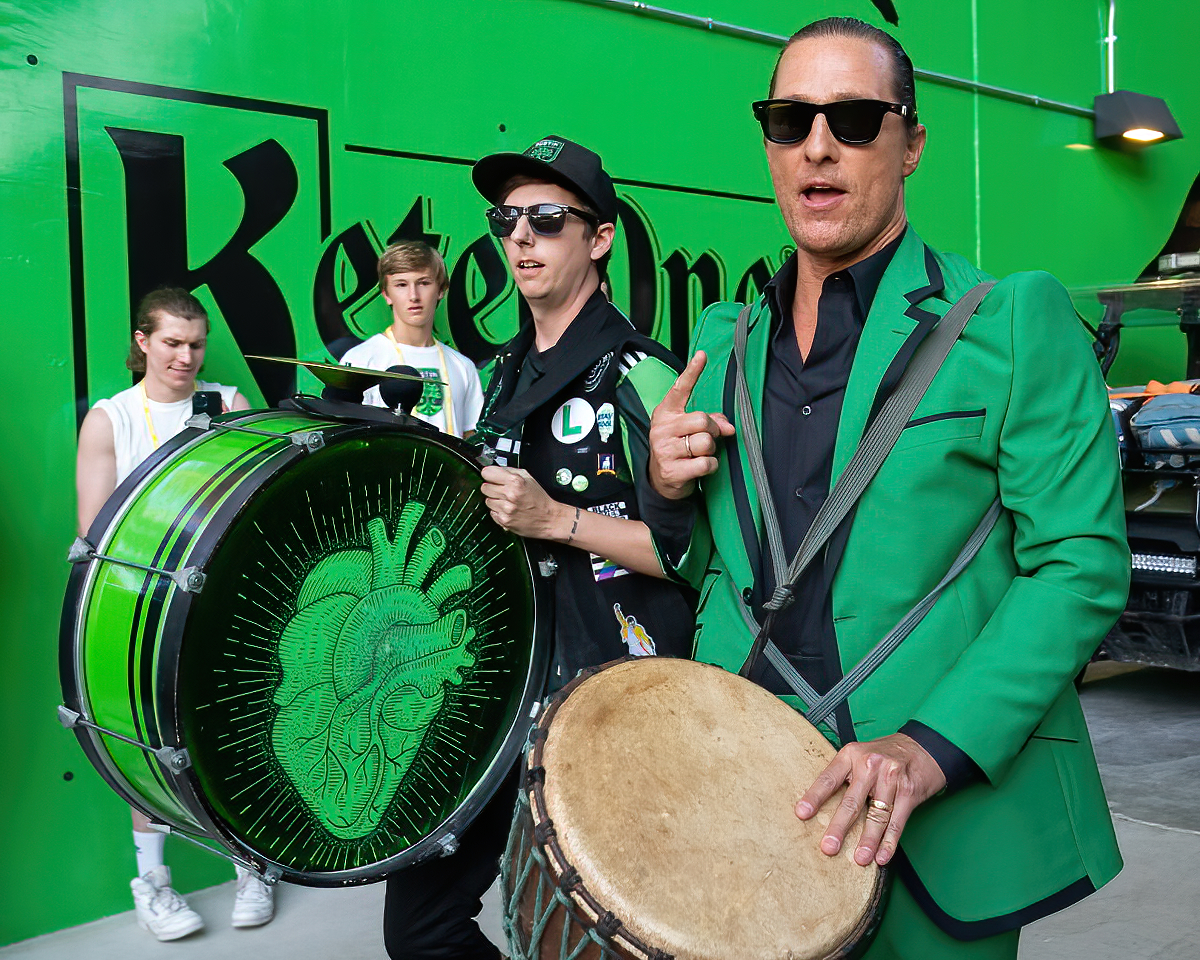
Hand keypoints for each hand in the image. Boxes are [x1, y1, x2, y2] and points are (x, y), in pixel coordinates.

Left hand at [480, 465, 567, 539]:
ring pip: (487, 500)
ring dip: (495, 500)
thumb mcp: (528, 478)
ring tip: (508, 501)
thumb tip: (495, 470)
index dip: (490, 474)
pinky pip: (492, 512)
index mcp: (516, 481)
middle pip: (484, 487)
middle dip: (492, 487)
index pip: (487, 473)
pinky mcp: (504, 520)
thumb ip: (510, 471)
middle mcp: (510, 494)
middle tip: (502, 490)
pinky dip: (498, 511)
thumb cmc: (539, 499)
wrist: (548, 519)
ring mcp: (506, 509)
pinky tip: (509, 510)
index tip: (492, 477)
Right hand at [648, 351, 734, 499]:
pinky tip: (700, 467)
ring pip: (705, 442)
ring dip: (710, 450)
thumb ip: (710, 420)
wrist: (660, 481)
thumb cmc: (679, 449)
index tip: (702, 355)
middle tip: (707, 438)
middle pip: (702, 419)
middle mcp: (662, 428)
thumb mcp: (688, 430)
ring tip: (699, 454)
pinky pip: (706, 463)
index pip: (680, 389)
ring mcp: (665, 450)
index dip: (692, 372)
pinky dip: (710, 466)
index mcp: (666, 413)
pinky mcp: (672, 470)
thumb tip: (729, 427)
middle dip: (712, 430)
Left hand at [795, 733, 946, 866]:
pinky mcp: (909, 792)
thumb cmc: (884, 755)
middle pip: (851, 801)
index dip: (814, 797)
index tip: (802, 814)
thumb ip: (843, 775)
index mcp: (851, 755)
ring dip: (868, 841)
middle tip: (829, 847)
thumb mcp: (859, 755)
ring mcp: (891, 778)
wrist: (922, 747)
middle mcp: (870, 764)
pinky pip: (897, 821)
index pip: (828, 778)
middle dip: (839, 827)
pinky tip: (882, 856)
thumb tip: (820, 807)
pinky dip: (889, 842)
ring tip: (859, 859)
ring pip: (876, 815)